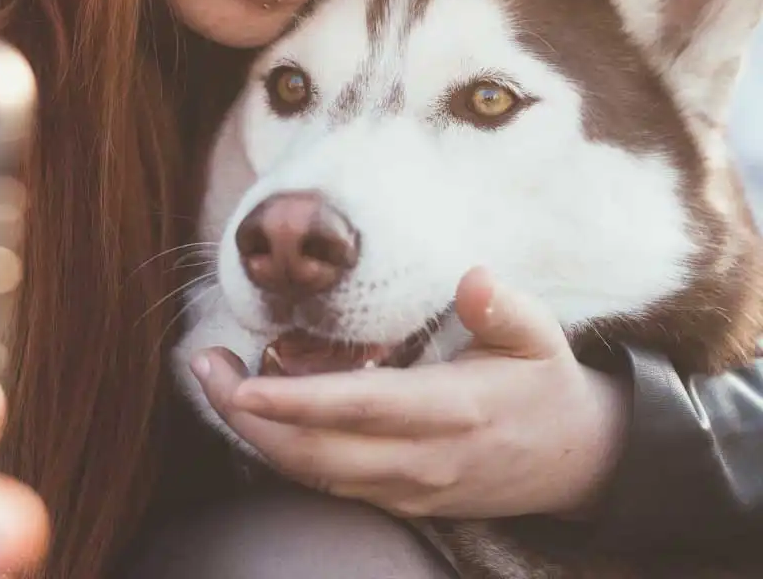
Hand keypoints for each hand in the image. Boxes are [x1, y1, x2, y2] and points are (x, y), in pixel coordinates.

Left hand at [191, 267, 630, 519]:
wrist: (576, 463)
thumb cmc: (545, 387)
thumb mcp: (539, 338)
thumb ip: (504, 308)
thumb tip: (473, 278)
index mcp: (452, 412)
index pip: (360, 409)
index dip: (298, 401)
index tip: (244, 381)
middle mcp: (421, 460)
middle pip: (317, 452)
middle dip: (250, 415)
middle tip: (202, 366)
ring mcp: (407, 488)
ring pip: (314, 474)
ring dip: (255, 434)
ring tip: (214, 382)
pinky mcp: (400, 500)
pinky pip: (329, 483)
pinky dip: (283, 452)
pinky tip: (255, 412)